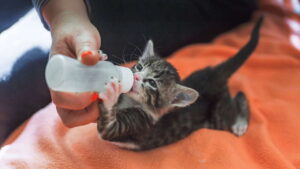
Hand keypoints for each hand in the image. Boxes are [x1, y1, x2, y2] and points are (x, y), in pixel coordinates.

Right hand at [43, 0, 103, 126]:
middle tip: (106, 97)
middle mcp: (62, 91)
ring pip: (82, 117)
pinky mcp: (84, 97)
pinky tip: (112, 90)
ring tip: (112, 92)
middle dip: (90, 113)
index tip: (96, 92)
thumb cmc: (76, 33)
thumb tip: (90, 58)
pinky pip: (91, 111)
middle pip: (70, 117)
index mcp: (55, 78)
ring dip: (99, 111)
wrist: (76, 33)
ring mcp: (72, 96)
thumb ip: (85, 45)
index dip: (79, 101)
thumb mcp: (82, 36)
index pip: (61, 100)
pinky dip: (103, 106)